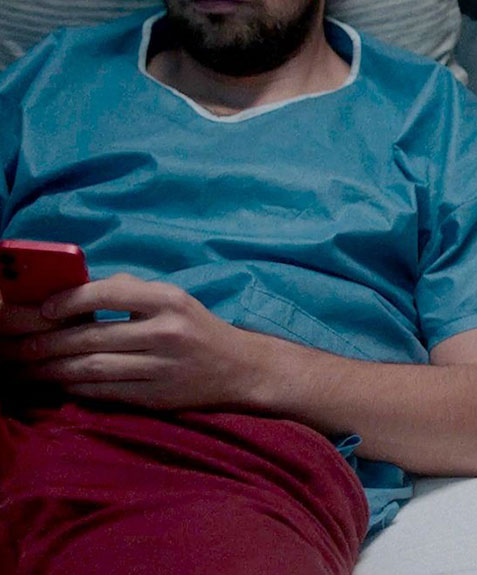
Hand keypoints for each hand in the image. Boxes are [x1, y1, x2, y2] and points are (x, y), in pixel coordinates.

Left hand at [0, 273, 259, 409]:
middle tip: (14, 345)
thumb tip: (78, 290)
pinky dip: (74, 388)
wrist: (241, 369)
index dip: (70, 300)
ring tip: (23, 367)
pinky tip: (55, 384)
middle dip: (46, 342)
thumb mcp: (175, 300)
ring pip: (92, 367)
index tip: (42, 309)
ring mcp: (161, 368)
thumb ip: (131, 292)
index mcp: (169, 301)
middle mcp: (167, 332)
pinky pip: (104, 392)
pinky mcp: (156, 398)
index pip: (110, 292)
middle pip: (93, 336)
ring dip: (51, 368)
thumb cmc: (199, 329)